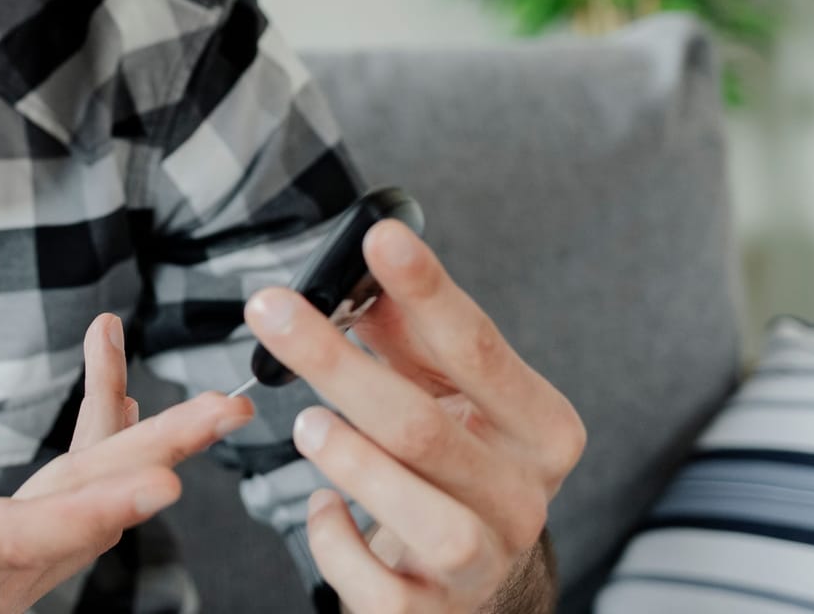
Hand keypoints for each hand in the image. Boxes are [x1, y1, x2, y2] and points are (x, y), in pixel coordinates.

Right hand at [0, 315, 253, 613]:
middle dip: (161, 457)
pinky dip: (103, 455)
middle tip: (226, 410)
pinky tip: (124, 402)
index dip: (98, 505)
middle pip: (83, 515)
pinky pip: (68, 509)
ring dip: (146, 449)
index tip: (165, 478)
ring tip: (206, 402)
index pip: (26, 535)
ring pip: (85, 509)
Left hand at [243, 221, 584, 611]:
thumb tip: (356, 271)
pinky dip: (336, 541)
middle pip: (427, 426)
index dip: (427, 291)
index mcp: (541, 428)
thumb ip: (406, 337)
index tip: (378, 236)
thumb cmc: (450, 460)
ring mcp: (484, 563)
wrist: (472, 579)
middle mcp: (525, 498)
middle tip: (272, 311)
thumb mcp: (441, 393)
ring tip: (305, 425)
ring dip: (353, 462)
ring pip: (425, 516)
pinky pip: (376, 583)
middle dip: (338, 363)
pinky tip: (321, 509)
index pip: (479, 349)